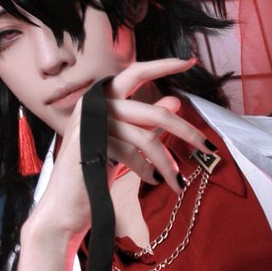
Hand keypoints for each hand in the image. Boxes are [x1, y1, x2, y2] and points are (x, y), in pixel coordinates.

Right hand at [30, 56, 207, 239]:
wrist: (63, 208)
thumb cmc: (91, 177)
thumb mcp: (123, 145)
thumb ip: (144, 124)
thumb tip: (174, 102)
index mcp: (100, 99)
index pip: (135, 72)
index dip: (163, 65)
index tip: (190, 62)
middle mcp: (94, 105)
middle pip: (153, 112)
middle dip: (185, 131)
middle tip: (208, 148)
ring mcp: (90, 123)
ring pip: (146, 138)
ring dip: (167, 163)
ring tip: (177, 181)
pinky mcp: (91, 144)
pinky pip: (133, 154)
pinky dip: (148, 170)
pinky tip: (153, 181)